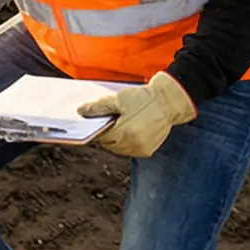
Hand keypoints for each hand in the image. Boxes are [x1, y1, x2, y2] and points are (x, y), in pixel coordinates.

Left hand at [76, 71, 196, 158]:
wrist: (168, 102)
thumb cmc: (144, 99)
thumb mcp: (118, 100)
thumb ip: (98, 108)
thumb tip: (81, 112)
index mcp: (123, 132)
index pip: (101, 137)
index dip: (98, 128)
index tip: (98, 121)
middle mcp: (132, 145)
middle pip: (109, 145)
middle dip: (106, 135)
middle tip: (109, 122)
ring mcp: (141, 149)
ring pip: (119, 149)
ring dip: (116, 141)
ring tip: (120, 125)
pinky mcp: (148, 151)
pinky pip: (131, 150)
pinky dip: (127, 143)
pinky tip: (129, 131)